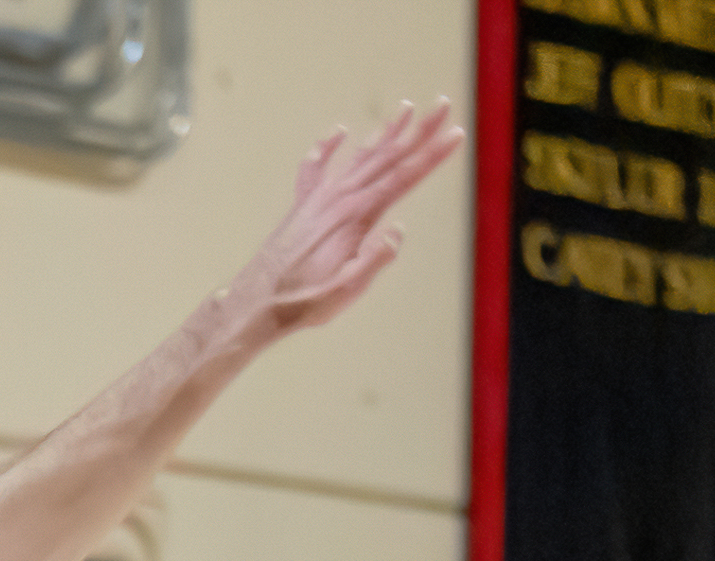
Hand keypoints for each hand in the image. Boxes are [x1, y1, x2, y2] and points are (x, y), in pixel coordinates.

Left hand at [231, 101, 464, 339]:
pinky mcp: (303, 206)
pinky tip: (339, 132)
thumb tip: (398, 230)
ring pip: (359, 157)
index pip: (404, 177)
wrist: (257, 301)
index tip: (457, 133)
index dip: (432, 155)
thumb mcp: (348, 289)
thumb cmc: (305, 300)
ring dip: (384, 133)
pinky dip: (327, 147)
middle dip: (419, 130)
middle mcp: (339, 198)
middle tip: (443, 104)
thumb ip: (375, 260)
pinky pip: (315, 168)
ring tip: (405, 108)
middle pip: (387, 157)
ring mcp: (320, 198)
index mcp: (357, 215)